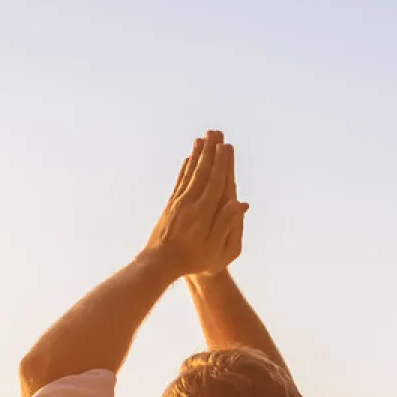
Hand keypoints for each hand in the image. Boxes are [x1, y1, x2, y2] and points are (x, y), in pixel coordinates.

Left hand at [146, 131, 247, 278]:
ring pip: (190, 173)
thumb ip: (225, 224)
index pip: (216, 182)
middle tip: (215, 132)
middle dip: (210, 151)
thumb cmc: (192, 260)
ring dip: (197, 155)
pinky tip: (187, 159)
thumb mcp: (215, 248)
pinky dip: (185, 168)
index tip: (226, 146)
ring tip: (202, 138)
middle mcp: (189, 203)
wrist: (159, 264)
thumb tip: (237, 203)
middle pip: (202, 171)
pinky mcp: (171, 206)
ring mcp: (178, 203)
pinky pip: (180, 181)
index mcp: (203, 212)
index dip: (222, 163)